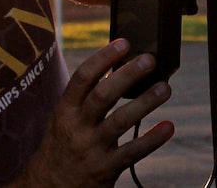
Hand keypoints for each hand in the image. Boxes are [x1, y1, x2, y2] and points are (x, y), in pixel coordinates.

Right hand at [14, 39, 173, 187]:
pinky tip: (168, 127)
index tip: (124, 43)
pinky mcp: (105, 169)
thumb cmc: (61, 146)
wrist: (48, 187)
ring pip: (121, 121)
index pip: (83, 77)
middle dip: (128, 75)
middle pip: (103, 95)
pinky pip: (132, 152)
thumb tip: (117, 67)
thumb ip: (85, 97)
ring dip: (145, 102)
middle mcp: (76, 127)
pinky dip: (152, 139)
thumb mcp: (63, 118)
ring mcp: (91, 148)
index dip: (104, 57)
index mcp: (65, 110)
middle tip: (149, 60)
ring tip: (165, 88)